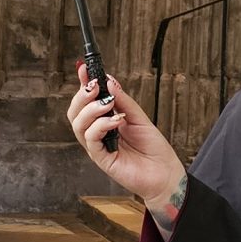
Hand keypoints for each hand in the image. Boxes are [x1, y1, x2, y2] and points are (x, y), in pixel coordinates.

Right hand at [66, 61, 185, 210]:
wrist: (165, 173)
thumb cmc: (153, 148)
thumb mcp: (139, 117)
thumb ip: (123, 100)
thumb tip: (109, 81)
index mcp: (104, 121)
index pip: (86, 101)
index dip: (82, 84)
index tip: (83, 68)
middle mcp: (97, 133)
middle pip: (75, 112)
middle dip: (81, 96)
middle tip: (94, 87)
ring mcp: (98, 146)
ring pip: (78, 125)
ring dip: (91, 110)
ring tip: (108, 104)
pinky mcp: (102, 159)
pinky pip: (91, 139)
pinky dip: (101, 125)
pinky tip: (116, 120)